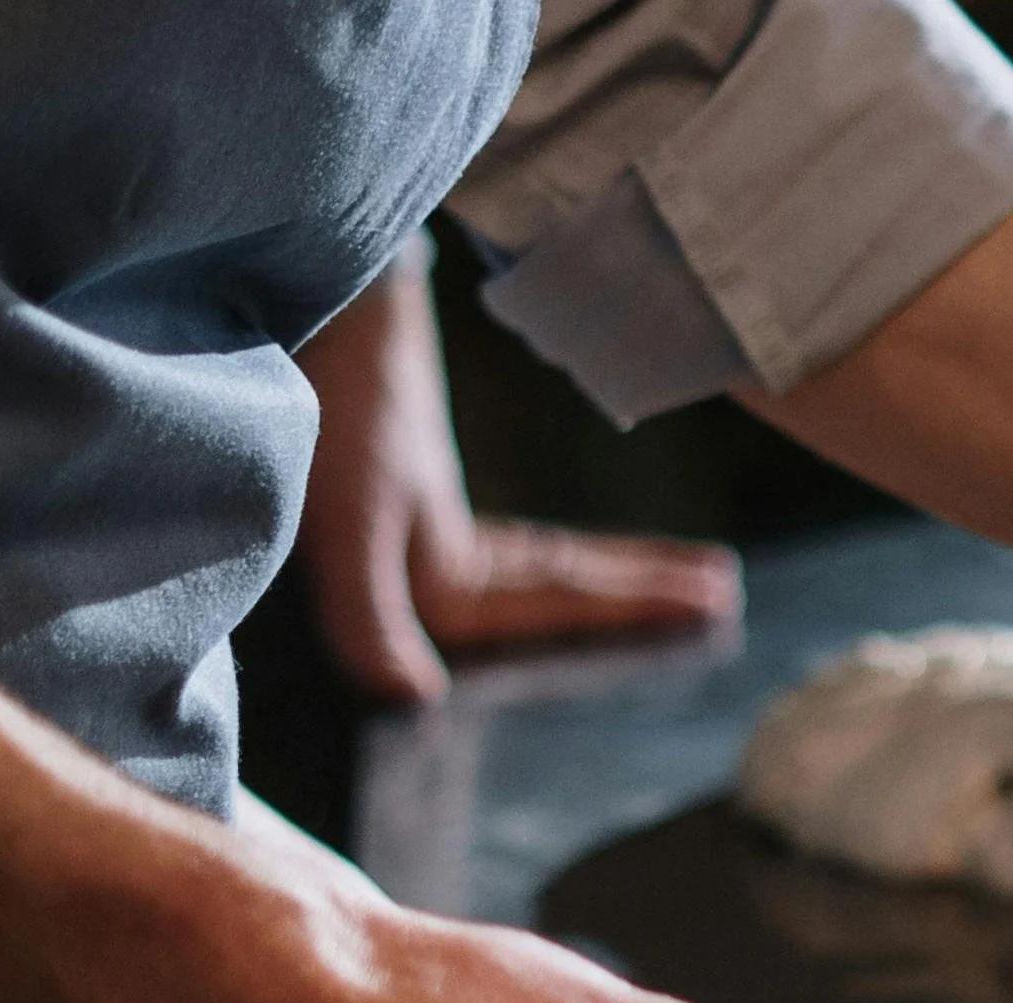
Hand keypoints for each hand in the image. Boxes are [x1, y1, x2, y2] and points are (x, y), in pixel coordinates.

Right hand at [295, 251, 738, 705]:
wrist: (289, 298)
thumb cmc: (325, 403)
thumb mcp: (346, 517)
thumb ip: (368, 614)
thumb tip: (408, 696)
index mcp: (418, 585)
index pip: (548, 604)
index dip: (624, 607)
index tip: (706, 607)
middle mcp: (422, 569)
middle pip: (556, 594)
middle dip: (637, 598)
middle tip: (723, 597)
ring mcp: (421, 532)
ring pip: (545, 569)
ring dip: (616, 576)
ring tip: (701, 580)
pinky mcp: (415, 491)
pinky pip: (519, 546)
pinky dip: (569, 555)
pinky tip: (602, 563)